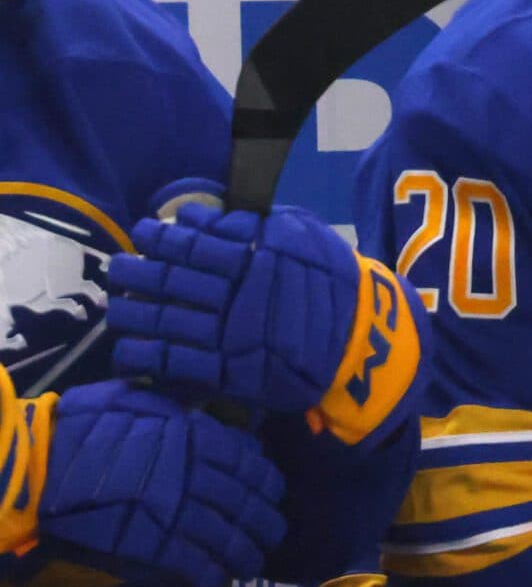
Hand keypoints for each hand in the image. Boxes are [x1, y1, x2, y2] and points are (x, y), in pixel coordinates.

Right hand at [36, 381, 283, 586]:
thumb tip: (207, 423)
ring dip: (245, 557)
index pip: (254, 465)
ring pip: (231, 540)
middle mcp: (198, 475)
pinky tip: (215, 586)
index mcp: (199, 438)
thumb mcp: (146, 402)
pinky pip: (197, 567)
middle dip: (266, 525)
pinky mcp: (155, 547)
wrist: (42, 464)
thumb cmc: (87, 426)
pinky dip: (211, 580)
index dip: (268, 485)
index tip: (271, 495)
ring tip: (248, 566)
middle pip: (251, 506)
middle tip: (269, 537)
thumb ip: (183, 415)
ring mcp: (178, 512)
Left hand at [108, 202, 425, 447]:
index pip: (197, 244)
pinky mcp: (228, 372)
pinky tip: (127, 348)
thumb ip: (256, 223)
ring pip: (168, 321)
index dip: (165, 237)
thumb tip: (202, 214)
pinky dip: (147, 356)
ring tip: (116, 306)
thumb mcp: (304, 236)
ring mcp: (229, 337)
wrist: (360, 340)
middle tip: (119, 266)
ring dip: (134, 312)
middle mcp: (237, 295)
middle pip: (174, 281)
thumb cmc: (332, 281)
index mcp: (255, 259)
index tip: (144, 230)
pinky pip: (177, 363)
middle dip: (140, 273)